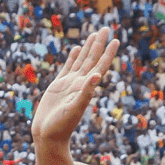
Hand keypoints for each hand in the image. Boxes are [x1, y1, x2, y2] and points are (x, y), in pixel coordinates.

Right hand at [31, 27, 117, 149]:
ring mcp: (69, 84)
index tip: (116, 40)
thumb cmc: (61, 126)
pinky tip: (77, 49)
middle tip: (106, 28)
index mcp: (86, 87)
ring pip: (81, 61)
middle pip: (92, 59)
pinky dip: (73, 57)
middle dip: (99, 44)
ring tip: (94, 34)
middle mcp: (80, 83)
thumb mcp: (75, 108)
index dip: (108, 53)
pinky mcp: (58, 86)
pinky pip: (68, 67)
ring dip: (88, 48)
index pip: (100, 66)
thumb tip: (97, 75)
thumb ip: (86, 92)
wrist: (48, 136)